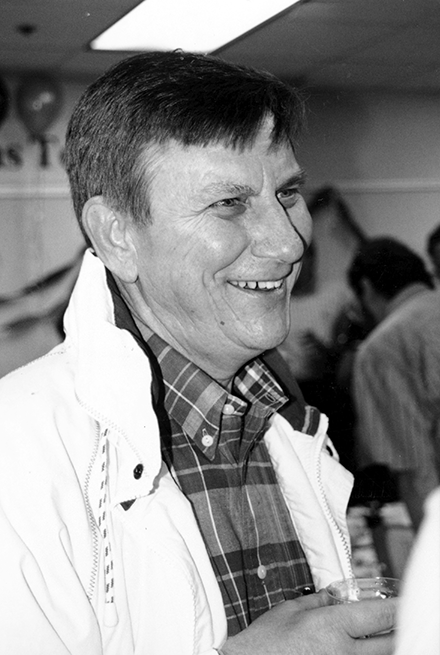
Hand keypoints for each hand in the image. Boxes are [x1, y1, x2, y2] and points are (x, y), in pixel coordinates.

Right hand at [221, 590, 397, 654]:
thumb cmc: (264, 642)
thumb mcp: (291, 610)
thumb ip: (320, 600)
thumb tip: (337, 594)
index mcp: (333, 626)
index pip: (381, 614)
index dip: (398, 607)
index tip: (404, 603)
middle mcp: (345, 652)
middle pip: (391, 642)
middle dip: (399, 630)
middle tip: (397, 622)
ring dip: (385, 646)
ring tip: (380, 636)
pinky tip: (359, 650)